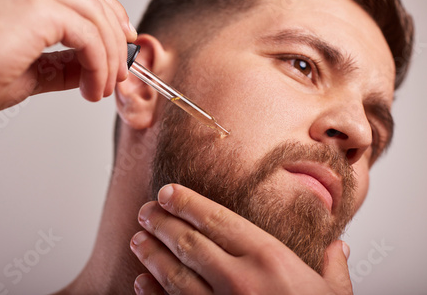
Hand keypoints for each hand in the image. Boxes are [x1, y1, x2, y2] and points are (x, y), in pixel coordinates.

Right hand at [0, 0, 136, 121]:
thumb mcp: (29, 66)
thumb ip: (63, 62)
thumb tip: (92, 66)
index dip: (109, 15)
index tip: (121, 42)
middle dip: (116, 38)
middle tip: (121, 70)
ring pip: (96, 16)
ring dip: (109, 57)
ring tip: (103, 86)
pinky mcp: (34, 5)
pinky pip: (88, 34)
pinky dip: (99, 63)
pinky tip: (92, 85)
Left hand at [130, 184, 352, 294]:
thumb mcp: (334, 294)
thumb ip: (333, 267)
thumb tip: (338, 247)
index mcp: (270, 260)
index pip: (218, 220)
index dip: (188, 203)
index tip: (168, 192)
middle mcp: (240, 279)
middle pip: (189, 242)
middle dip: (162, 223)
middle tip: (146, 212)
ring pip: (175, 274)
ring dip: (152, 254)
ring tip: (139, 240)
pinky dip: (152, 294)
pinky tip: (140, 281)